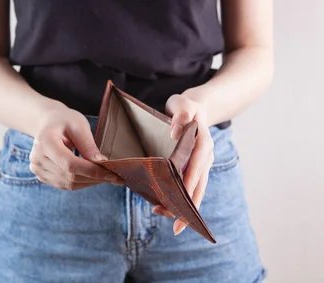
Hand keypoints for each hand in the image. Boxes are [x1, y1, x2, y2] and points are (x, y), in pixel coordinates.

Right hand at [29, 106, 124, 189]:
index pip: (70, 164)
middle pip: (70, 176)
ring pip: (68, 184)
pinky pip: (64, 185)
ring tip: (106, 178)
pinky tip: (93, 178)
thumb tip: (101, 163)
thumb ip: (88, 145)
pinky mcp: (41, 176)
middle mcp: (37, 158)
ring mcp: (37, 169)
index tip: (112, 174)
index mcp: (45, 142)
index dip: (92, 171)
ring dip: (90, 183)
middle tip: (115, 177)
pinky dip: (81, 183)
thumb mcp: (79, 126)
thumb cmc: (65, 120)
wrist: (48, 123)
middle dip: (95, 178)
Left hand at [153, 89, 214, 235]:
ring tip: (166, 219)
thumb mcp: (183, 104)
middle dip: (188, 207)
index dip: (190, 187)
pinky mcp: (194, 168)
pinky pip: (189, 186)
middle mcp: (206, 157)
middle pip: (198, 186)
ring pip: (195, 190)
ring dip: (183, 206)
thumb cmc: (187, 106)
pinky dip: (180, 198)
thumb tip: (177, 131)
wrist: (196, 107)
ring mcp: (201, 164)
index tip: (182, 203)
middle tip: (174, 226)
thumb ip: (181, 113)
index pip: (197, 169)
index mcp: (204, 144)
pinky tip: (164, 206)